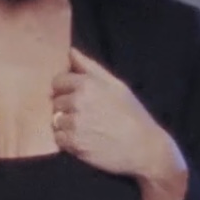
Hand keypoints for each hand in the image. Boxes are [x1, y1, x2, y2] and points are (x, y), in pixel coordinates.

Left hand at [50, 47, 188, 199]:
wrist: (144, 148)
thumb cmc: (132, 114)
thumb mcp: (116, 85)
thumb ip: (90, 67)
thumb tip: (70, 52)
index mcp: (87, 84)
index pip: (58, 81)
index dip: (65, 89)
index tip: (76, 97)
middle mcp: (78, 102)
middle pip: (55, 102)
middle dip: (66, 107)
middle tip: (85, 115)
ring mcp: (74, 123)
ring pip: (56, 121)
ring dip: (66, 125)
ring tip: (86, 129)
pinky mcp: (74, 144)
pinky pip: (58, 138)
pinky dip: (67, 140)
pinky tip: (84, 140)